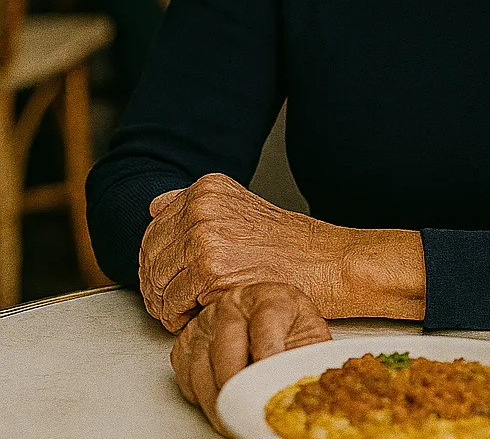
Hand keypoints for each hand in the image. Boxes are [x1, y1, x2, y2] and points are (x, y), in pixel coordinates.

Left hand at [140, 173, 425, 331]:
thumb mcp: (239, 208)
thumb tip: (155, 205)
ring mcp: (204, 238)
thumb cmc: (285, 243)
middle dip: (159, 283)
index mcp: (206, 189)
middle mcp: (201, 208)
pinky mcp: (209, 272)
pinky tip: (200, 313)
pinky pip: (171, 304)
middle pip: (150, 256)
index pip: (155, 227)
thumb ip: (193, 205)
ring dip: (166, 303)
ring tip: (189, 308)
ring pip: (155, 282)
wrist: (322, 262)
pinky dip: (179, 317)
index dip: (159, 258)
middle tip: (178, 299)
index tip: (173, 275)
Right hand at [170, 282, 329, 435]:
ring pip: (203, 370)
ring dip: (220, 402)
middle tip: (251, 410)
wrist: (268, 314)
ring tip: (238, 416)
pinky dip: (204, 399)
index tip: (269, 382)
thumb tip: (311, 388)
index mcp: (269, 297)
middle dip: (239, 387)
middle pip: (228, 350)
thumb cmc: (288, 326)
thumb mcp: (310, 334)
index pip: (265, 324)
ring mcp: (205, 323)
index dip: (267, 356)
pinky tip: (222, 403)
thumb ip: (308, 356)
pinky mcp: (186, 344)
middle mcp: (233, 305)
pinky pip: (188, 380)